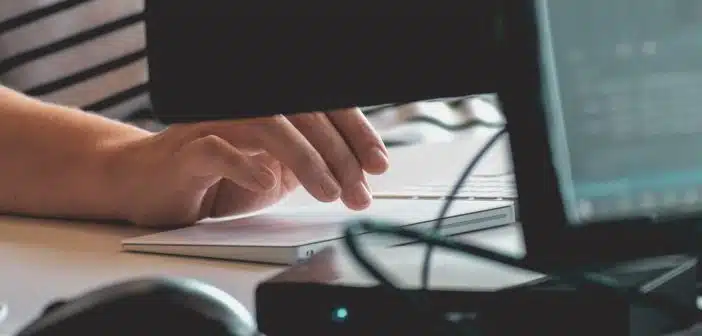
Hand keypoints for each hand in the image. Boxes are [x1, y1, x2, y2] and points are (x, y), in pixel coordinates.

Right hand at [110, 108, 388, 226]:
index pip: (323, 109)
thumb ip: (310, 163)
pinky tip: (266, 183)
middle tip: (359, 191)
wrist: (149, 186)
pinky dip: (245, 165)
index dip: (355, 133)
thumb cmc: (214, 177)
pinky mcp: (186, 149)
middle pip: (304, 115)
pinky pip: (218, 149)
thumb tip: (359, 170)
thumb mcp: (275, 172)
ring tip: (328, 191)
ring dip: (306, 160)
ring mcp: (215, 123)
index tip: (378, 164)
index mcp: (272, 110)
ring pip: (269, 126)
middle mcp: (246, 108)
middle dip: (339, 156)